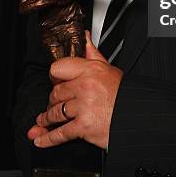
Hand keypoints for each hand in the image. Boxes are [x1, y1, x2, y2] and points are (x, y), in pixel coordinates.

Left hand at [30, 31, 122, 149]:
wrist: (136, 114)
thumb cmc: (124, 94)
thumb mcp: (108, 68)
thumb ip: (92, 54)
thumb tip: (84, 38)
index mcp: (90, 70)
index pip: (58, 68)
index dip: (54, 77)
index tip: (53, 81)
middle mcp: (85, 87)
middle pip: (55, 92)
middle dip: (52, 100)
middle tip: (53, 103)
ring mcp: (82, 107)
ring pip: (54, 112)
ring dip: (46, 118)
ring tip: (44, 120)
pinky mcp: (82, 127)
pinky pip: (59, 133)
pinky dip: (47, 138)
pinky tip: (40, 138)